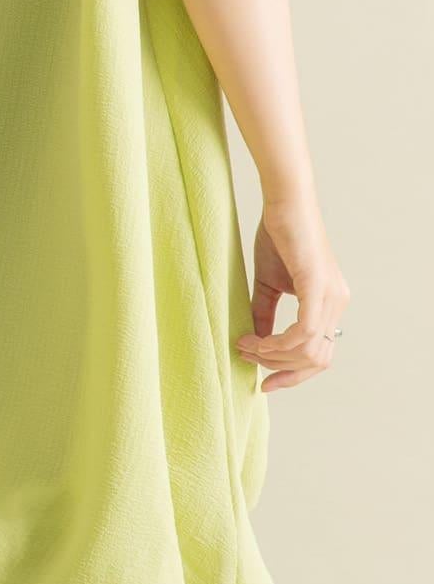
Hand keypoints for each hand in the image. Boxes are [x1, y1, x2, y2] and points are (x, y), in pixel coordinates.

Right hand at [234, 198, 350, 391]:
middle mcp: (338, 304)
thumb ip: (265, 313)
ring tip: (245, 345)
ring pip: (309, 351)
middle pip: (316, 360)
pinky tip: (255, 339)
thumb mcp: (269, 284)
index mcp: (330, 304)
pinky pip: (303, 332)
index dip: (293, 374)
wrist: (283, 202)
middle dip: (280, 369)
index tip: (263, 381)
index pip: (320, 355)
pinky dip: (278, 343)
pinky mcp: (318, 288)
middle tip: (247, 359)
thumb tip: (257, 344)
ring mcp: (332, 297)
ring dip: (273, 356)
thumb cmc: (278, 235)